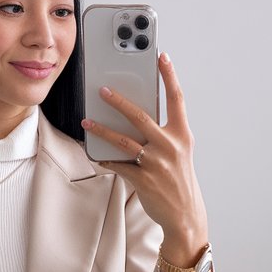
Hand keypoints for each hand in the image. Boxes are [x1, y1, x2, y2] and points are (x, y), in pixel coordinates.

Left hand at [80, 52, 208, 259]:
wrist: (185, 215)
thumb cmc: (179, 180)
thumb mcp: (179, 153)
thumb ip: (162, 134)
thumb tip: (136, 118)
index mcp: (182, 135)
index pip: (176, 99)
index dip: (169, 76)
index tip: (162, 56)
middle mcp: (170, 146)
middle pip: (141, 116)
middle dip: (119, 101)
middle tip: (102, 90)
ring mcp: (156, 163)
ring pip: (123, 140)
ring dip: (101, 130)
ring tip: (86, 122)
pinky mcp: (143, 179)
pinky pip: (118, 165)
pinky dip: (105, 159)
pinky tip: (95, 154)